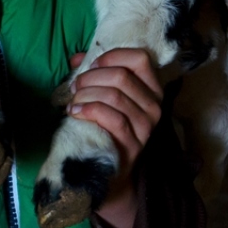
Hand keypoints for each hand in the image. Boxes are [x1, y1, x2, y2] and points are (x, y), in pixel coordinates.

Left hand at [66, 48, 162, 227]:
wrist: (111, 171)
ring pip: (115, 96)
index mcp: (151, 89)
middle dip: (90, 77)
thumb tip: (77, 57)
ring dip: (86, 94)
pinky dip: (87, 110)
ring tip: (72, 102)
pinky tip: (73, 113)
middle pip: (122, 76)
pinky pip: (111, 118)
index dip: (111, 56)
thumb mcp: (103, 97)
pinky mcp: (133, 144)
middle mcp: (154, 106)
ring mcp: (146, 127)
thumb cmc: (105, 128)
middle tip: (74, 86)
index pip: (140, 58)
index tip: (91, 65)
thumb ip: (93, 75)